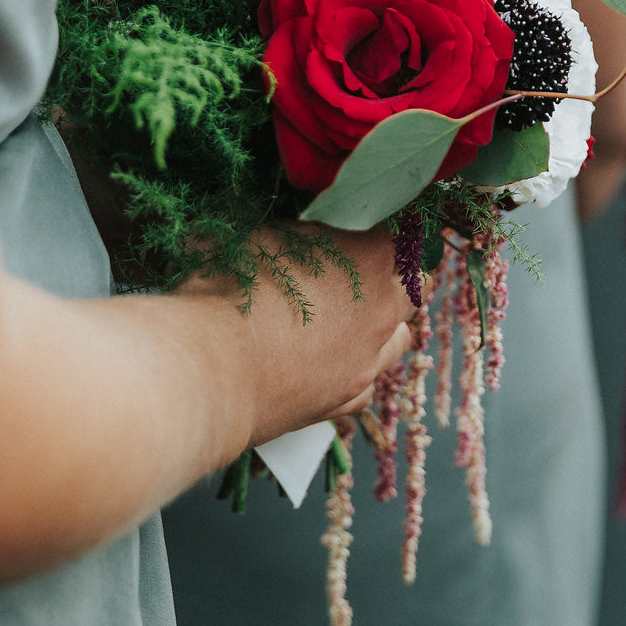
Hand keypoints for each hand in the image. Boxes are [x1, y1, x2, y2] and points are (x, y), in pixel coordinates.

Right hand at [185, 224, 413, 447]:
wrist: (211, 369)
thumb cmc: (229, 290)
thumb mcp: (253, 233)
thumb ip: (287, 228)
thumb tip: (289, 224)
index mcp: (370, 259)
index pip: (396, 231)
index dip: (374, 227)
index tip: (354, 227)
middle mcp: (381, 311)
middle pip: (414, 284)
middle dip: (394, 272)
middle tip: (359, 267)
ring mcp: (367, 361)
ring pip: (400, 337)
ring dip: (385, 323)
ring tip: (353, 317)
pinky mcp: (344, 401)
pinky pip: (368, 384)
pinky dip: (358, 370)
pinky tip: (334, 363)